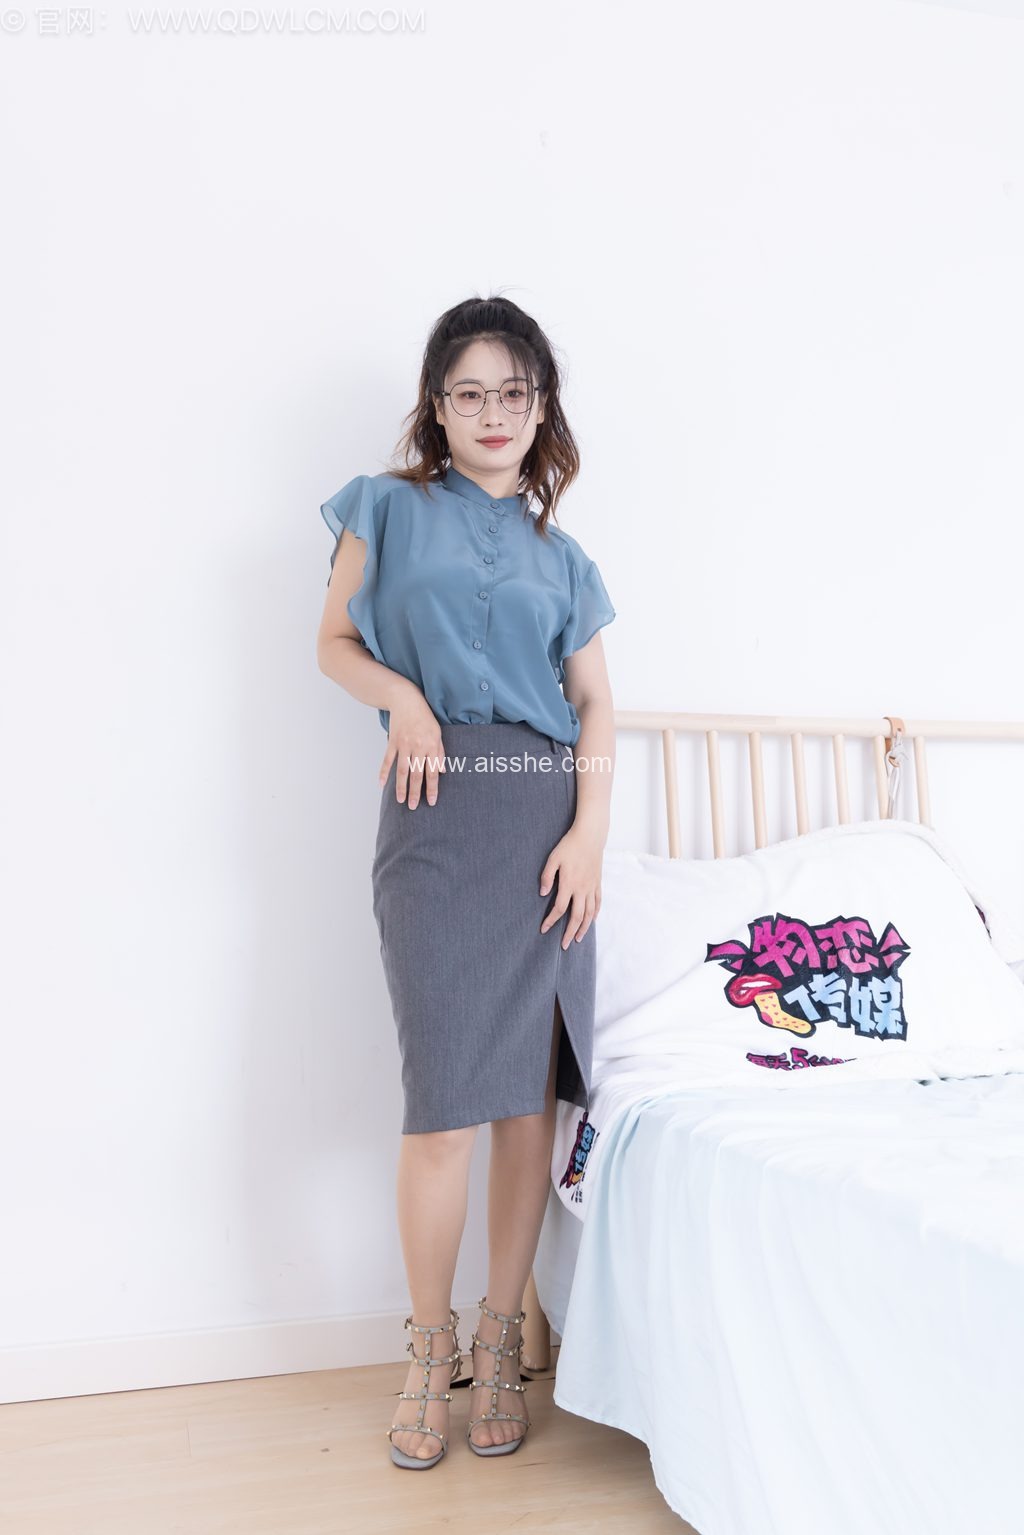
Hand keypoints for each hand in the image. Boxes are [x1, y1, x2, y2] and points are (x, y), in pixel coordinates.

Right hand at [379, 694, 445, 807]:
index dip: (432, 788)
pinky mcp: (392, 742)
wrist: (406, 701)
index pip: (432, 772)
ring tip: (401, 800)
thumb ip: (440, 753)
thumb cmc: (424, 718)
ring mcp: (403, 745)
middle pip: (416, 774)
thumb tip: (443, 771)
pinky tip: (381, 784)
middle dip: (416, 792)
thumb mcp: (437, 733)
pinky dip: (383, 772)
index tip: (432, 801)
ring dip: (401, 787)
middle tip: (414, 807)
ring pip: (402, 770)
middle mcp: (417, 747)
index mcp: (431, 746)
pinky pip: (387, 760)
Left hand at [539, 825, 603, 948]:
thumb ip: (547, 876)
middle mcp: (582, 889)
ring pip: (590, 914)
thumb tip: (543, 893)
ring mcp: (592, 887)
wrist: (590, 836)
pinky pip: (598, 903)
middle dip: (570, 932)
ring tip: (578, 939)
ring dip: (584, 928)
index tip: (544, 929)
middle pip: (577, 917)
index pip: (560, 908)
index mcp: (569, 884)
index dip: (551, 920)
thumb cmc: (569, 846)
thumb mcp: (553, 859)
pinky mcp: (598, 883)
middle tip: (564, 945)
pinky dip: (595, 914)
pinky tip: (591, 921)